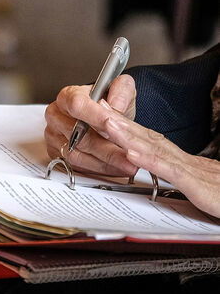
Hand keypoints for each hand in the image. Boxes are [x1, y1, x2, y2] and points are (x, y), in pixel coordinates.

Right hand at [44, 74, 136, 176]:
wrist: (100, 119)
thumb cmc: (107, 104)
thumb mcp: (121, 89)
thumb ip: (121, 91)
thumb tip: (115, 105)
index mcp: (67, 96)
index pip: (77, 105)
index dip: (96, 117)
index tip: (116, 127)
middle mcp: (56, 116)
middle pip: (79, 136)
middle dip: (107, 148)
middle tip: (129, 155)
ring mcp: (53, 137)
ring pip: (77, 155)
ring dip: (104, 163)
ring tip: (126, 165)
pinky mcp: (56, 154)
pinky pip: (75, 166)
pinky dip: (96, 169)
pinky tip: (114, 168)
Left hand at [98, 107, 219, 217]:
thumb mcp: (196, 186)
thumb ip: (176, 176)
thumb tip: (155, 169)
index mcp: (181, 161)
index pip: (149, 139)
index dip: (126, 125)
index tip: (105, 113)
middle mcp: (183, 160)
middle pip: (147, 137)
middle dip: (120, 122)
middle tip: (97, 107)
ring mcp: (189, 170)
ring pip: (154, 148)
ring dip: (128, 134)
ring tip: (106, 122)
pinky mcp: (195, 185)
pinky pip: (168, 170)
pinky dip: (148, 160)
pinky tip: (131, 152)